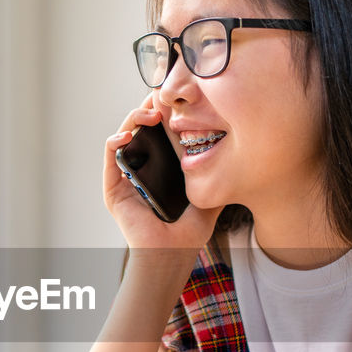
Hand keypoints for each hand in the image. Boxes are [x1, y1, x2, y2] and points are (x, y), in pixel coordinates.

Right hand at [102, 98, 220, 251]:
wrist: (170, 256)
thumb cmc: (187, 234)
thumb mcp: (210, 198)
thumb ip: (220, 178)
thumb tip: (241, 159)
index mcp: (161, 169)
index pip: (160, 132)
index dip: (166, 112)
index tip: (177, 96)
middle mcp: (142, 170)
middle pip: (141, 129)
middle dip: (149, 108)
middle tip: (161, 95)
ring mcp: (126, 178)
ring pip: (124, 136)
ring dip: (134, 119)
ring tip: (150, 113)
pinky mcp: (113, 189)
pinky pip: (110, 158)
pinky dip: (115, 142)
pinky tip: (127, 135)